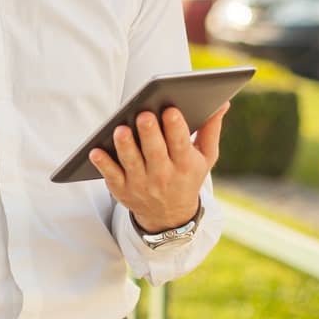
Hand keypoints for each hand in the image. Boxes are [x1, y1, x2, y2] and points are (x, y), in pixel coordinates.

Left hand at [90, 102, 228, 232]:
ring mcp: (141, 184)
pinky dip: (103, 164)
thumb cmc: (187, 176)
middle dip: (149, 133)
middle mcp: (163, 176)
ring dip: (125, 147)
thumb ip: (211, 129)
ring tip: (120, 129)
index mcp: (185, 164)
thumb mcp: (205, 158)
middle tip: (143, 114)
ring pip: (132, 163)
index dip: (176, 128)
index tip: (170, 110)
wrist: (170, 216)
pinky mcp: (122, 190)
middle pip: (155, 152)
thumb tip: (223, 102)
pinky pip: (111, 176)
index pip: (180, 144)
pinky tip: (95, 151)